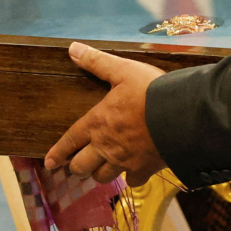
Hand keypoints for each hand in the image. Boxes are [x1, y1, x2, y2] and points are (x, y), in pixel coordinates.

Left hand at [44, 43, 166, 187]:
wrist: (181, 115)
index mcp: (97, 123)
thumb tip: (72, 49)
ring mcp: (125, 161)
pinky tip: (132, 172)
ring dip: (99, 173)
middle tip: (78, 165)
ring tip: (101, 168)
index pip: (71, 140)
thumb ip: (97, 62)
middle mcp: (106, 146)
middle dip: (77, 167)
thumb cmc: (149, 91)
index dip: (58, 152)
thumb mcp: (122, 70)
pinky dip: (129, 178)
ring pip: (103, 177)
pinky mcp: (144, 170)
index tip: (49, 163)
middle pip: (82, 166)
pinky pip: (131, 181)